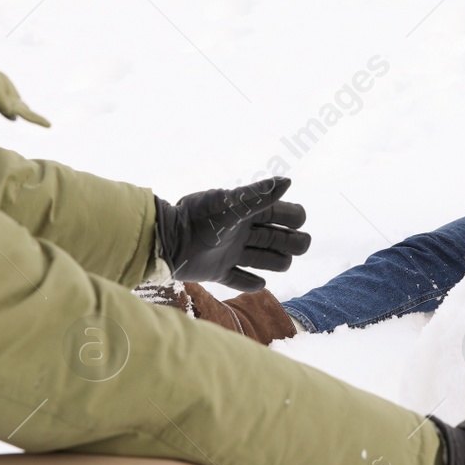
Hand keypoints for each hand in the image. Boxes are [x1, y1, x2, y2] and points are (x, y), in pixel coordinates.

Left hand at [154, 177, 310, 292]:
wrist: (168, 239)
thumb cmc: (200, 217)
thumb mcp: (231, 205)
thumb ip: (259, 196)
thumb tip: (288, 181)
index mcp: (248, 212)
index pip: (283, 213)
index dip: (294, 217)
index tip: (297, 222)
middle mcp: (243, 232)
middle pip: (280, 239)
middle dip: (293, 243)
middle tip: (294, 248)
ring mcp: (231, 253)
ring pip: (265, 261)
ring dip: (277, 263)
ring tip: (279, 263)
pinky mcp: (218, 271)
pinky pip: (240, 280)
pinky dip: (251, 283)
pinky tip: (258, 282)